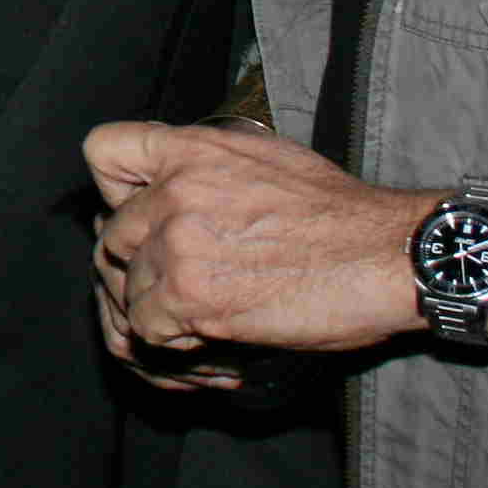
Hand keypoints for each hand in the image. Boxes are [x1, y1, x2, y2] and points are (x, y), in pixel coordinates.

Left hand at [88, 121, 422, 368]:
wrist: (384, 254)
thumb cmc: (338, 212)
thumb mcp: (264, 156)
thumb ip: (205, 166)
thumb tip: (169, 181)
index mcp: (192, 150)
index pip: (103, 151)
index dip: (113, 188)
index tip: (135, 211)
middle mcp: (175, 190)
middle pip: (112, 233)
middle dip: (138, 262)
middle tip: (177, 281)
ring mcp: (178, 243)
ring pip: (125, 285)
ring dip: (156, 305)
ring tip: (197, 313)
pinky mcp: (190, 296)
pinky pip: (144, 325)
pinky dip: (169, 338)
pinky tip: (206, 333)